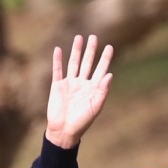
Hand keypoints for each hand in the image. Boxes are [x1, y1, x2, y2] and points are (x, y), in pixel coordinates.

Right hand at [45, 34, 113, 148]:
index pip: (101, 70)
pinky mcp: (57, 86)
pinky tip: (58, 50)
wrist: (64, 130)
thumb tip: (110, 74)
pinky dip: (58, 60)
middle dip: (91, 50)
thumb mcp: (95, 107)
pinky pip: (58, 70)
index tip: (109, 47)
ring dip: (76, 51)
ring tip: (79, 38)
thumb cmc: (82, 122)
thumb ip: (103, 90)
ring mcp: (70, 84)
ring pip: (74, 63)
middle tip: (94, 37)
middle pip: (87, 63)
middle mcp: (82, 84)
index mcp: (93, 89)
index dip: (105, 59)